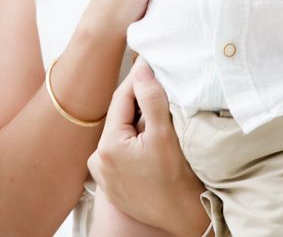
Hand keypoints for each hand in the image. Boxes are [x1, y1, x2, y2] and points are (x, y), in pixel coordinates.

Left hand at [88, 61, 210, 234]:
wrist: (184, 217)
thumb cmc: (177, 180)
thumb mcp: (165, 135)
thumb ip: (151, 99)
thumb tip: (141, 70)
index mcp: (107, 147)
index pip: (120, 100)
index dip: (136, 80)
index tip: (147, 64)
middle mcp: (98, 162)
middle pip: (120, 118)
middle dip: (137, 104)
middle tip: (157, 88)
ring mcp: (104, 176)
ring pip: (121, 135)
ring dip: (136, 124)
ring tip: (157, 116)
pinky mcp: (112, 185)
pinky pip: (122, 154)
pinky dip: (134, 143)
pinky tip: (150, 141)